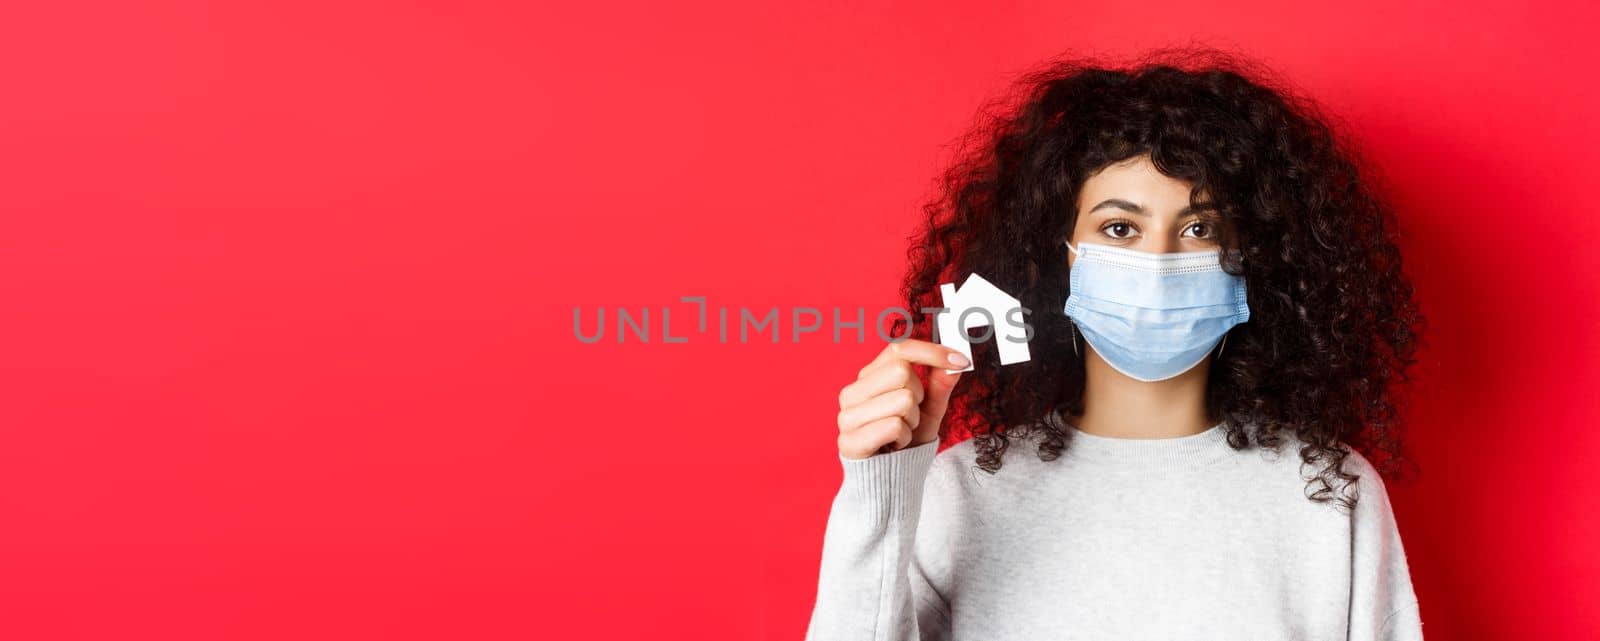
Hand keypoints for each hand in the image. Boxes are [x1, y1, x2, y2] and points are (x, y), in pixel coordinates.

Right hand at [835, 339, 967, 459]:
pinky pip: (894, 425)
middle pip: (902, 371)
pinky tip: (894, 445)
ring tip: (901, 433)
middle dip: (919, 395)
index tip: (962, 361)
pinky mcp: (849, 440)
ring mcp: (847, 416)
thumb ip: (940, 385)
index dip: (932, 352)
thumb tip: (955, 361)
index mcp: (868, 378)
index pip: (898, 349)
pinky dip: (904, 437)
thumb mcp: (929, 410)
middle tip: (911, 416)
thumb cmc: (906, 440)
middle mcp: (852, 392)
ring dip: (913, 420)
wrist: (891, 480)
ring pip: (902, 399)